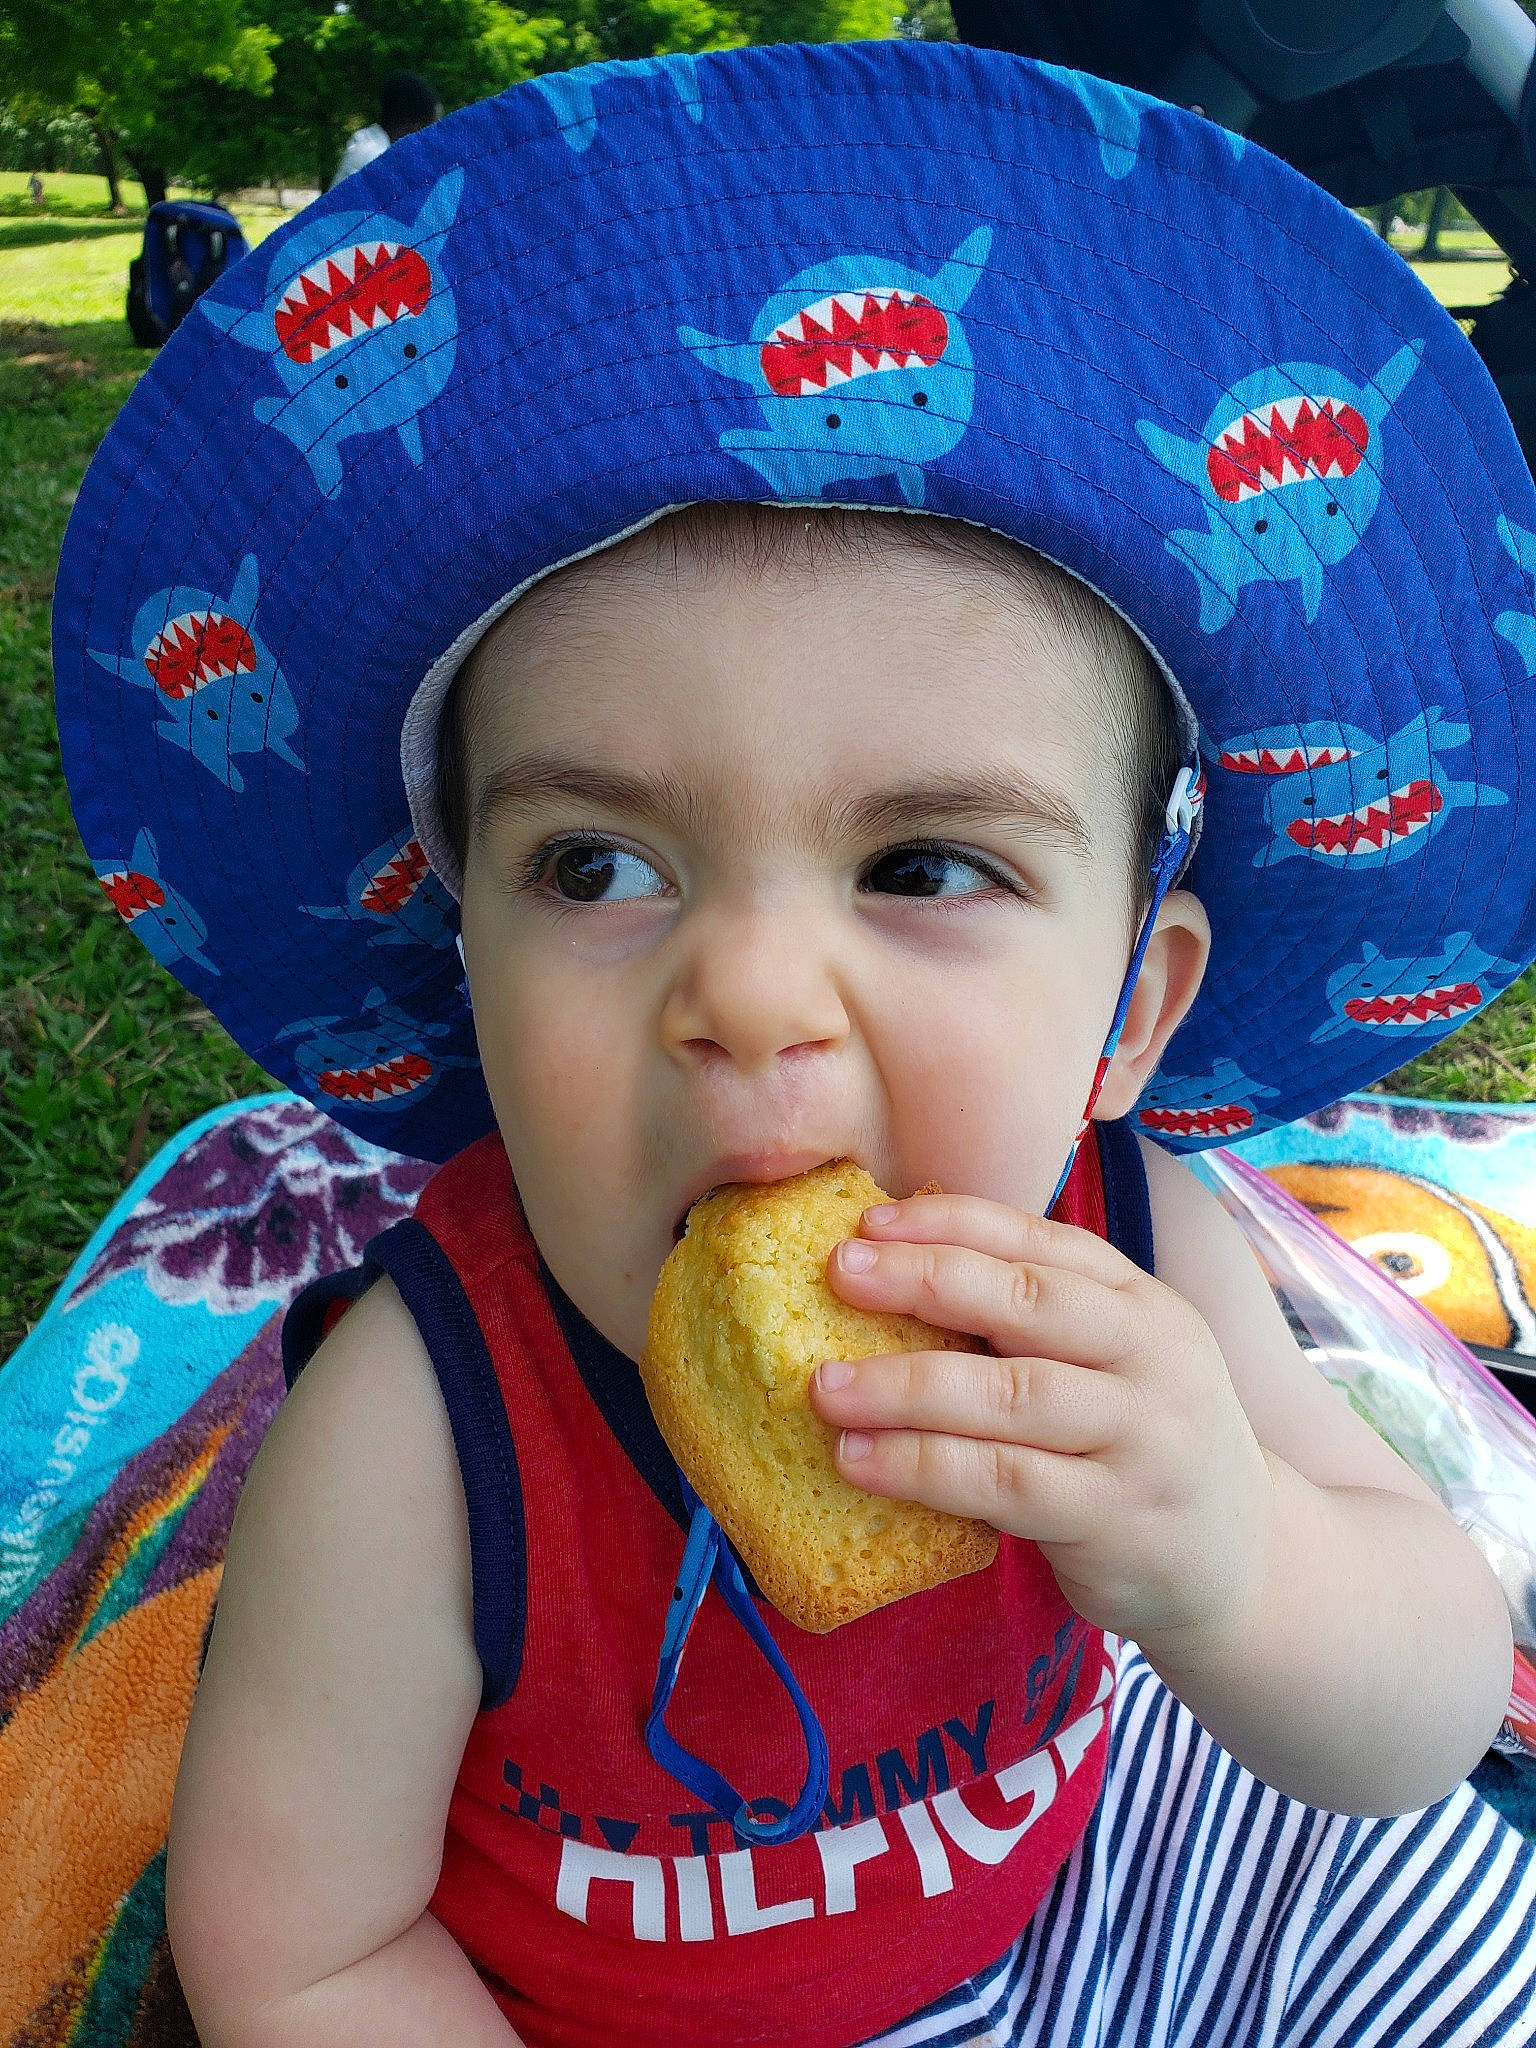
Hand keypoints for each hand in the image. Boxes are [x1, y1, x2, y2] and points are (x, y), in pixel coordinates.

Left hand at [808, 1191, 1275, 1650]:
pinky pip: (1005, 1483)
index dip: (953, 1223)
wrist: (1242, 1565)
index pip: (1043, 1243)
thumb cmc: (1140, 1443)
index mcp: (1144, 1304)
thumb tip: (897, 1262)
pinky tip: (862, 1461)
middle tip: (839, 1272)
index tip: (870, 1220)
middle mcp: (1152, 1361)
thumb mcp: (1117, 1362)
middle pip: (1028, 1303)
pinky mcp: (1116, 1518)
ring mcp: (1141, 1441)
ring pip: (1010, 1397)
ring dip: (907, 1388)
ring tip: (826, 1387)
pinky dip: (925, 1468)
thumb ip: (1038, 1318)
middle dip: (926, 1279)